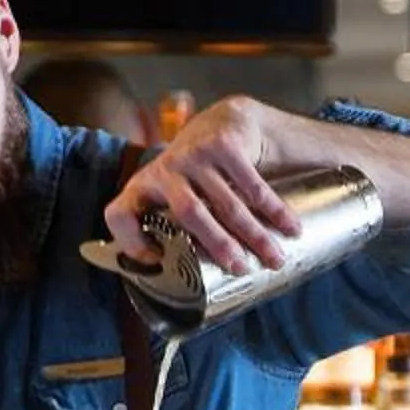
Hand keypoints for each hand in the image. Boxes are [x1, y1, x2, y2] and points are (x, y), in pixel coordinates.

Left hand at [105, 96, 304, 273]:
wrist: (224, 123)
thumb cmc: (198, 177)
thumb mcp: (176, 195)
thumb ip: (173, 228)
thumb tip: (185, 286)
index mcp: (143, 189)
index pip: (119, 215)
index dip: (130, 242)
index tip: (155, 262)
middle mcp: (164, 170)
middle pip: (189, 214)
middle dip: (218, 244)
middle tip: (241, 268)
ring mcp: (193, 155)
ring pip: (226, 204)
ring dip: (255, 234)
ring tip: (275, 258)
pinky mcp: (222, 144)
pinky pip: (252, 185)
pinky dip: (274, 210)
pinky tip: (290, 227)